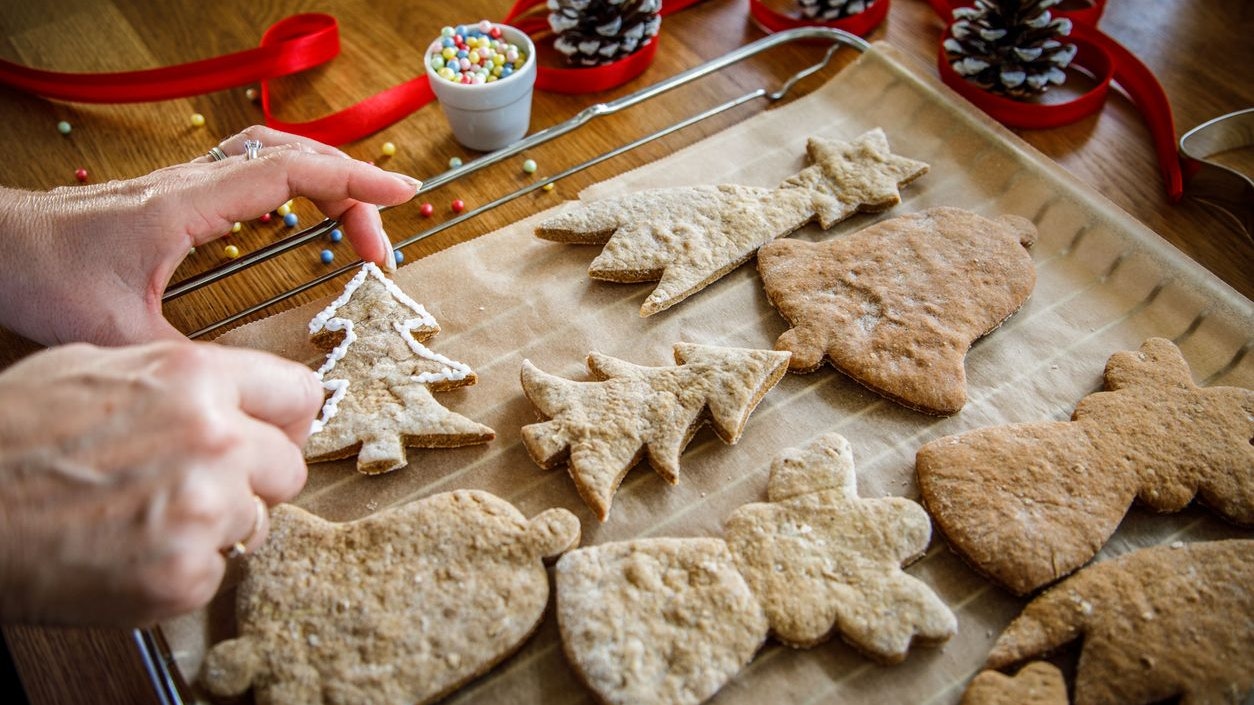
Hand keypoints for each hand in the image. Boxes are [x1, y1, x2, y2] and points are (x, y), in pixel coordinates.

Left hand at [0, 125, 419, 345]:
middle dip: (351, 190)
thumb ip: (186, 360)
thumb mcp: (117, 336)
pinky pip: (252, 168)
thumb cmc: (43, 278)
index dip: (351, 183)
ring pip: (273, 154)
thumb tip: (244, 392)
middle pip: (293, 156)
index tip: (399, 197)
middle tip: (381, 246)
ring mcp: (184, 183)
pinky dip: (295, 182)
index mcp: (184, 206)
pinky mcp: (177, 194)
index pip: (287, 173)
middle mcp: (190, 184)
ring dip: (325, 181)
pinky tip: (302, 216)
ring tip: (358, 227)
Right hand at [0, 340, 318, 625]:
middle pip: (289, 468)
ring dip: (217, 527)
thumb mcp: (101, 366)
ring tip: (147, 518)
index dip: (287, 419)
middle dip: (253, 479)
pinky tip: (132, 552)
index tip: (276, 434)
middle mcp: (214, 441)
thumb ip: (186, 379)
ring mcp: (204, 512)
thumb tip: (240, 395)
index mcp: (197, 380)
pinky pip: (217, 572)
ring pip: (256, 523)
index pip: (301, 395)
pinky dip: (182, 570)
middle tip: (197, 486)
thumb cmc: (11, 435)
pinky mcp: (184, 576)